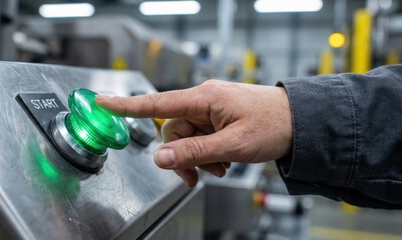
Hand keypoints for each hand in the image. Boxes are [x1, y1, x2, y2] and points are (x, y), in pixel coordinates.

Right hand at [96, 80, 292, 186]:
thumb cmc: (273, 124)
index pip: (158, 103)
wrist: (299, 122)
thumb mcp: (232, 145)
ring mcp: (211, 110)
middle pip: (173, 131)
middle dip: (184, 156)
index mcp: (204, 98)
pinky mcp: (218, 118)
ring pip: (187, 138)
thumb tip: (161, 158)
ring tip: (222, 166)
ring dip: (199, 157)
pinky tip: (224, 160)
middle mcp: (204, 101)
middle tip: (201, 174)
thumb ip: (194, 152)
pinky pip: (200, 138)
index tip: (102, 102)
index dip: (127, 105)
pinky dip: (207, 153)